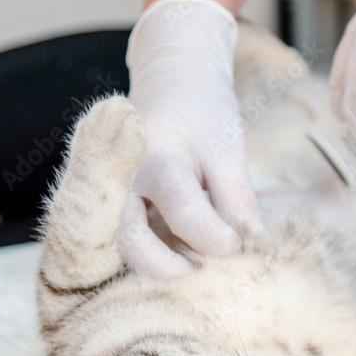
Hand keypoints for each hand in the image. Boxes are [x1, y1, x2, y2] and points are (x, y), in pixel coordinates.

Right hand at [119, 0, 260, 278]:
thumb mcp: (229, 150)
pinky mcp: (103, 205)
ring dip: (150, 265)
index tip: (237, 246)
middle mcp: (121, 177)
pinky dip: (142, 255)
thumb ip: (238, 200)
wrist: (169, 81)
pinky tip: (171, 257)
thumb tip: (252, 248)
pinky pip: (115, 240)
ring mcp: (105, 192)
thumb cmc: (203, 112)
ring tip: (188, 267)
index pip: (182, 209)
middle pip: (129, 239)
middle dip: (165, 268)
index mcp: (159, 155)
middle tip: (200, 274)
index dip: (214, 238)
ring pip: (115, 246)